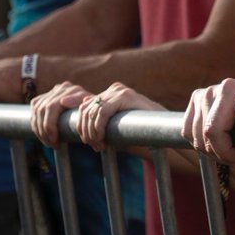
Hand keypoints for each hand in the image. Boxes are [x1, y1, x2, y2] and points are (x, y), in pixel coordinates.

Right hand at [30, 81, 90, 146]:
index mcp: (72, 90)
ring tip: (48, 141)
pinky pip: (34, 110)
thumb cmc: (92, 113)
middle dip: (44, 131)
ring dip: (39, 130)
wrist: (91, 110)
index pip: (51, 107)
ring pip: (36, 111)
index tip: (55, 140)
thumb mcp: (90, 111)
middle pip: (42, 110)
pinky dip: (36, 124)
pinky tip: (42, 133)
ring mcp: (52, 91)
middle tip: (51, 144)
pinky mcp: (45, 97)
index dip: (49, 126)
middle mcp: (61, 88)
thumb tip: (63, 101)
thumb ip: (81, 104)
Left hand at [33, 81, 161, 151]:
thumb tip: (76, 104)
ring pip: (91, 112)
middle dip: (84, 132)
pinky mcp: (125, 96)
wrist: (158, 128)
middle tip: (93, 146)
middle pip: (84, 110)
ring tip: (99, 145)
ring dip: (91, 133)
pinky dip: (98, 129)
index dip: (80, 127)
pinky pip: (102, 113)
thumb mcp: (110, 125)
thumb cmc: (135, 129)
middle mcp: (113, 89)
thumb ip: (95, 117)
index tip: (88, 143)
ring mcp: (119, 91)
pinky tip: (103, 139)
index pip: (83, 107)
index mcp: (108, 94)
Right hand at [183, 77, 234, 166]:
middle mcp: (212, 90)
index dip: (224, 153)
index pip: (213, 131)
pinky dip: (201, 144)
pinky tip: (221, 144)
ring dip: (211, 151)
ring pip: (193, 137)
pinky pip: (187, 132)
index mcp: (229, 89)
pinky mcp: (196, 102)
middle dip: (220, 155)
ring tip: (234, 151)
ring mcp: (201, 95)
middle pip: (202, 136)